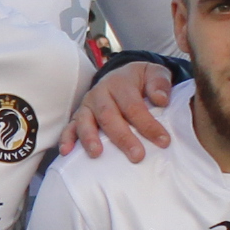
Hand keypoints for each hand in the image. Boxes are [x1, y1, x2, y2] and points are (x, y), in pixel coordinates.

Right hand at [61, 60, 178, 161]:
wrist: (121, 75)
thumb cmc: (141, 80)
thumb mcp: (155, 73)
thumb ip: (160, 83)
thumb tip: (161, 100)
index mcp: (120, 83)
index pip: (133, 105)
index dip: (148, 124)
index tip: (163, 141)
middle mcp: (100, 93)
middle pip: (109, 116)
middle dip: (122, 137)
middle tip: (137, 156)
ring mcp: (87, 105)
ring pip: (86, 121)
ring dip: (90, 138)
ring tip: (97, 154)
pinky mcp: (78, 116)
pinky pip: (70, 127)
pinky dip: (66, 139)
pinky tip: (67, 152)